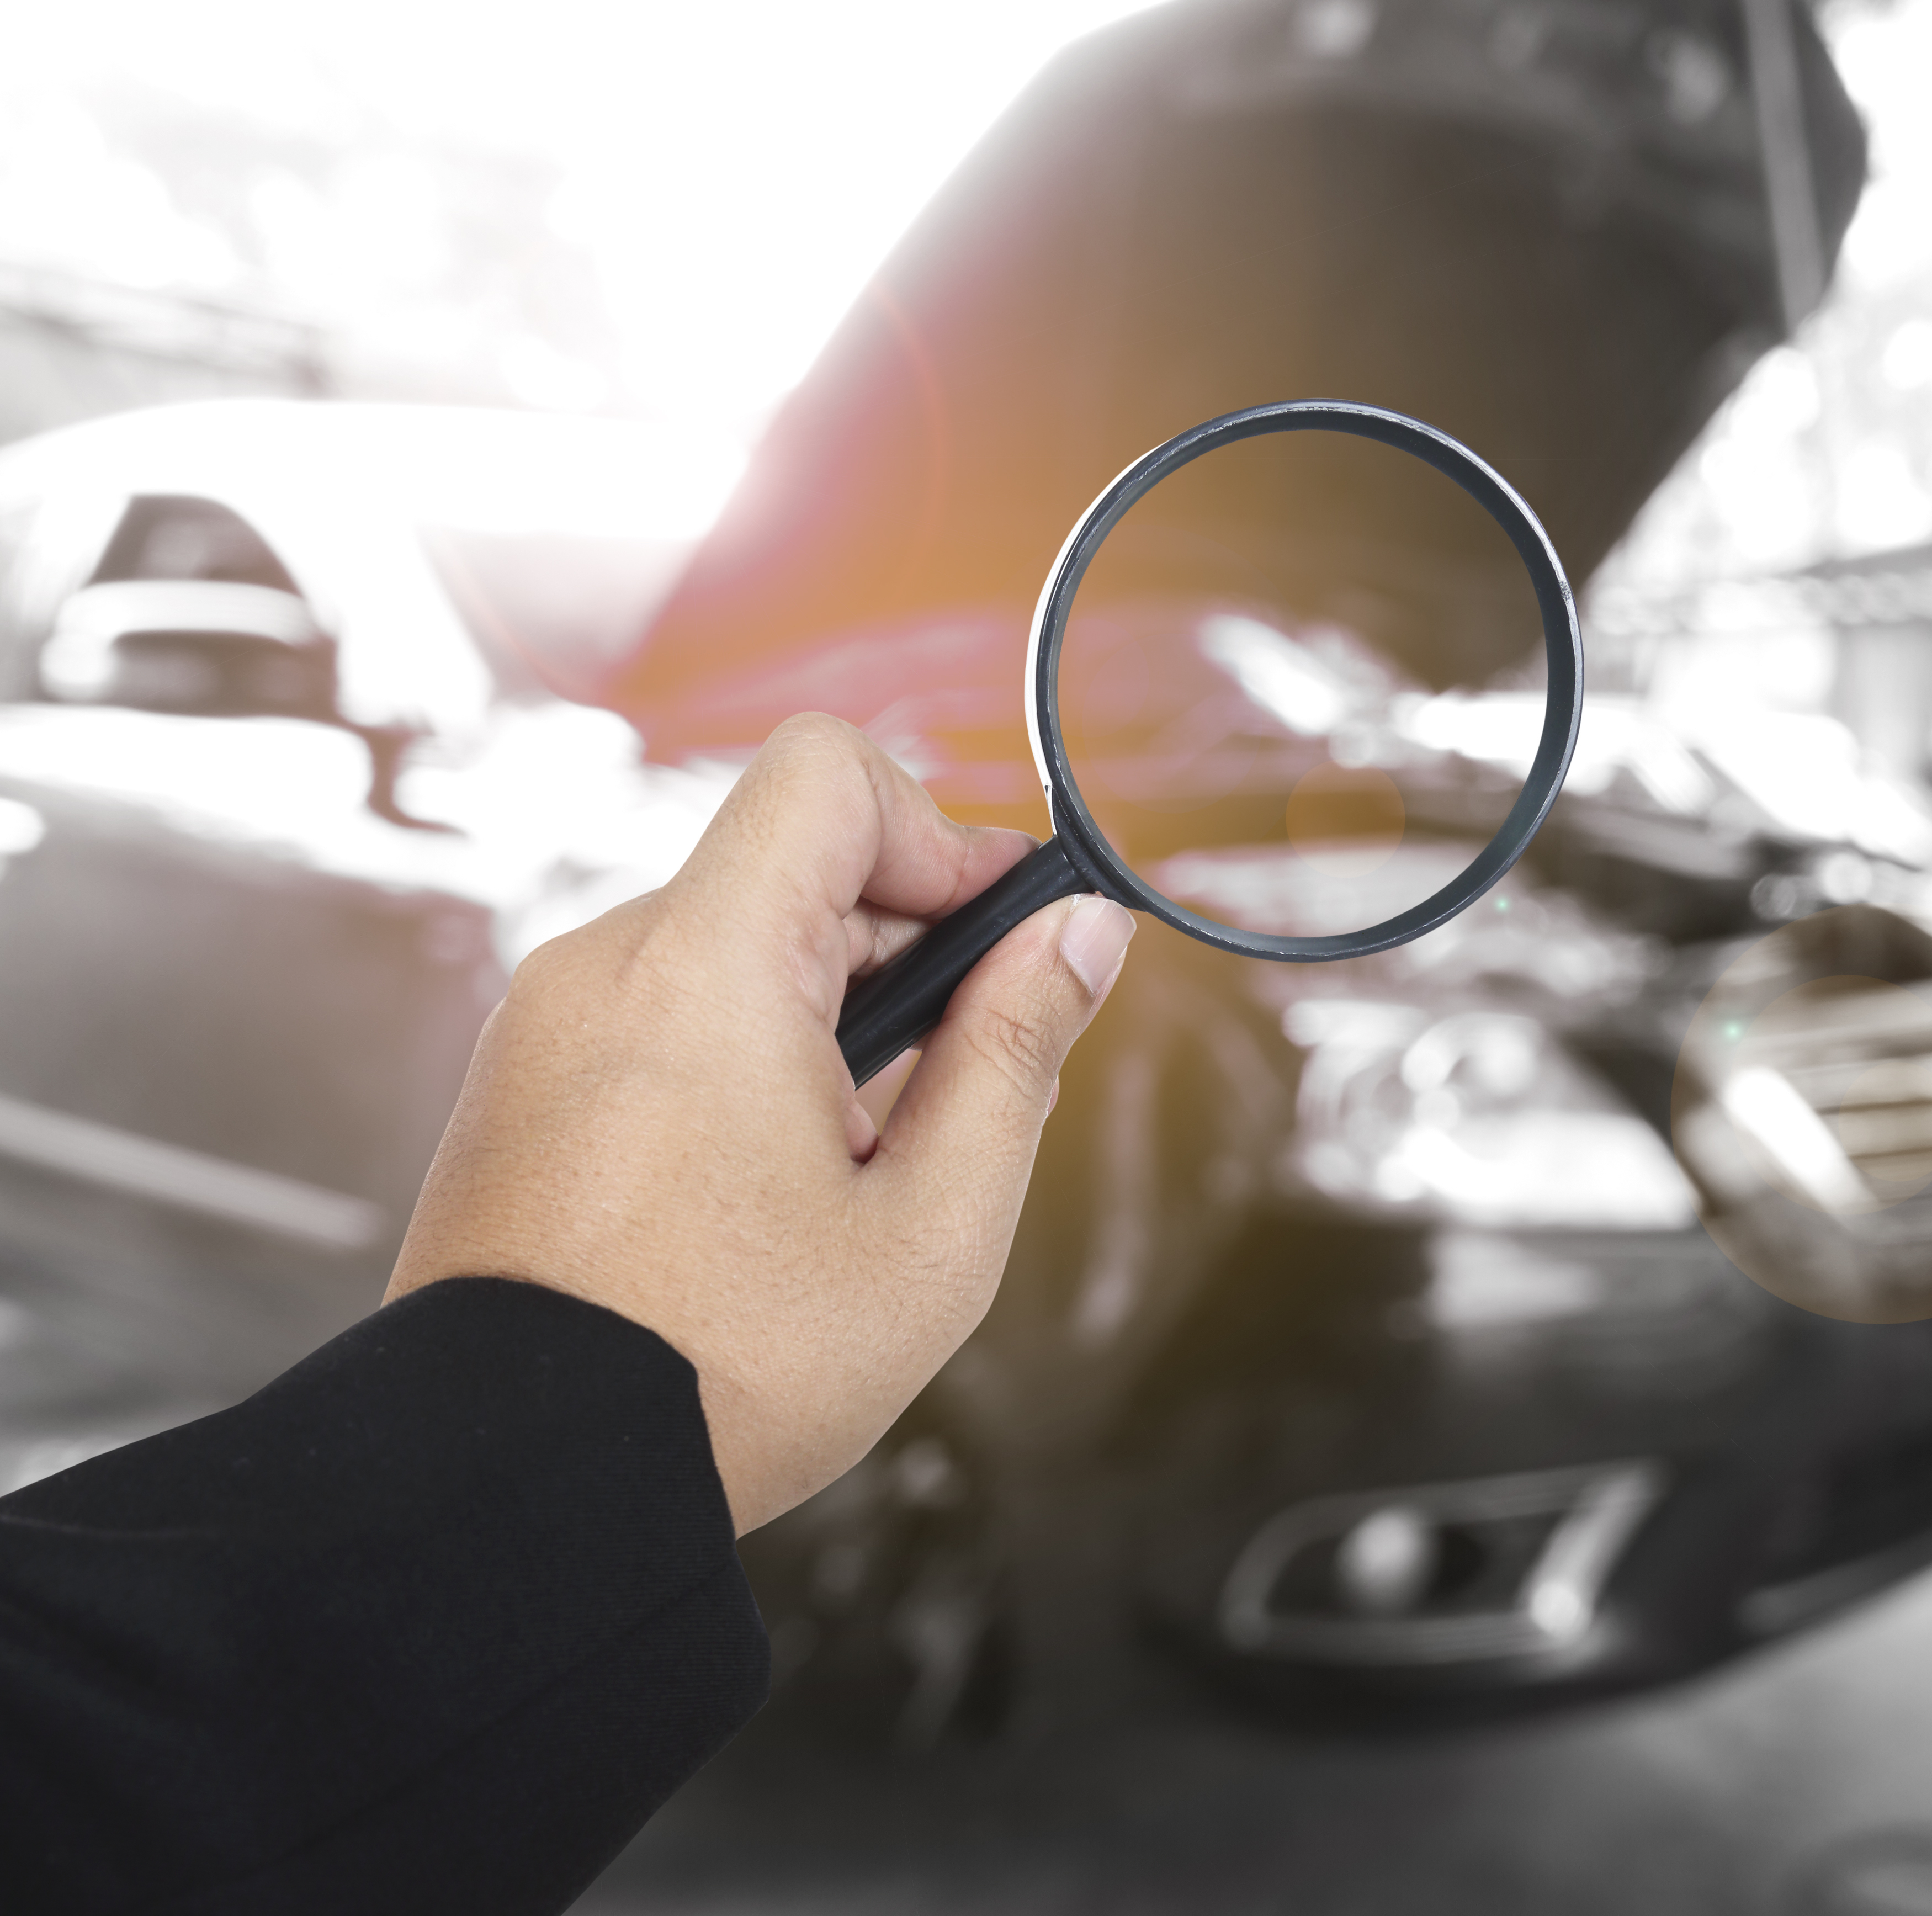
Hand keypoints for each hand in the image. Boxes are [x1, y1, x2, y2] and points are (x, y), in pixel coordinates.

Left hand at [385, 713, 1132, 1532]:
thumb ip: (1018, 1050)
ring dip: (825, 1017)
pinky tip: (767, 1189)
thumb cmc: (724, 1374)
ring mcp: (547, 1023)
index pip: (829, 773)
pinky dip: (742, 1058)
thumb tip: (1081, 933)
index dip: (940, 834)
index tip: (995, 942)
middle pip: (792, 864)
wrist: (517, 1491)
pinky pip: (663, 1010)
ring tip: (851, 1169)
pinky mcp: (521, 1081)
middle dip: (901, 950)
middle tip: (950, 1094)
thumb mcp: (934, 1225)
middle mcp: (604, 964)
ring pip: (732, 944)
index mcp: (704, 968)